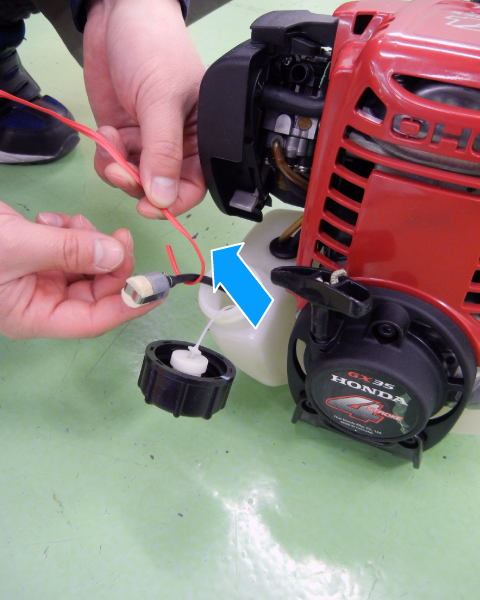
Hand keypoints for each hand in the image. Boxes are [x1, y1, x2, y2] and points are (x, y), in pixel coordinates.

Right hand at [0, 202, 159, 338]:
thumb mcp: (18, 247)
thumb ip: (69, 250)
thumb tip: (116, 256)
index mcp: (34, 316)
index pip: (94, 320)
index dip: (129, 305)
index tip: (156, 290)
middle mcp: (39, 302)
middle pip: (94, 289)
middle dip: (111, 261)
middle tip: (121, 236)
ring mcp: (37, 279)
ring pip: (84, 264)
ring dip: (87, 240)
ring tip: (72, 221)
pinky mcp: (34, 256)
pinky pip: (66, 247)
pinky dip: (67, 230)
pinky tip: (51, 219)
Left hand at [84, 0, 205, 218]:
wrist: (116, 13)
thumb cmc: (153, 47)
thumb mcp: (162, 99)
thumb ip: (163, 151)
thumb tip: (163, 198)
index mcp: (203, 138)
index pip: (195, 184)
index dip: (174, 202)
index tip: (149, 207)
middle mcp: (178, 145)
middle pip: (162, 188)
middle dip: (139, 185)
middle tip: (119, 170)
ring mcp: (148, 142)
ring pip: (135, 180)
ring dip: (119, 171)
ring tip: (111, 142)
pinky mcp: (124, 136)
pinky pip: (115, 165)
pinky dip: (106, 159)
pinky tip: (107, 133)